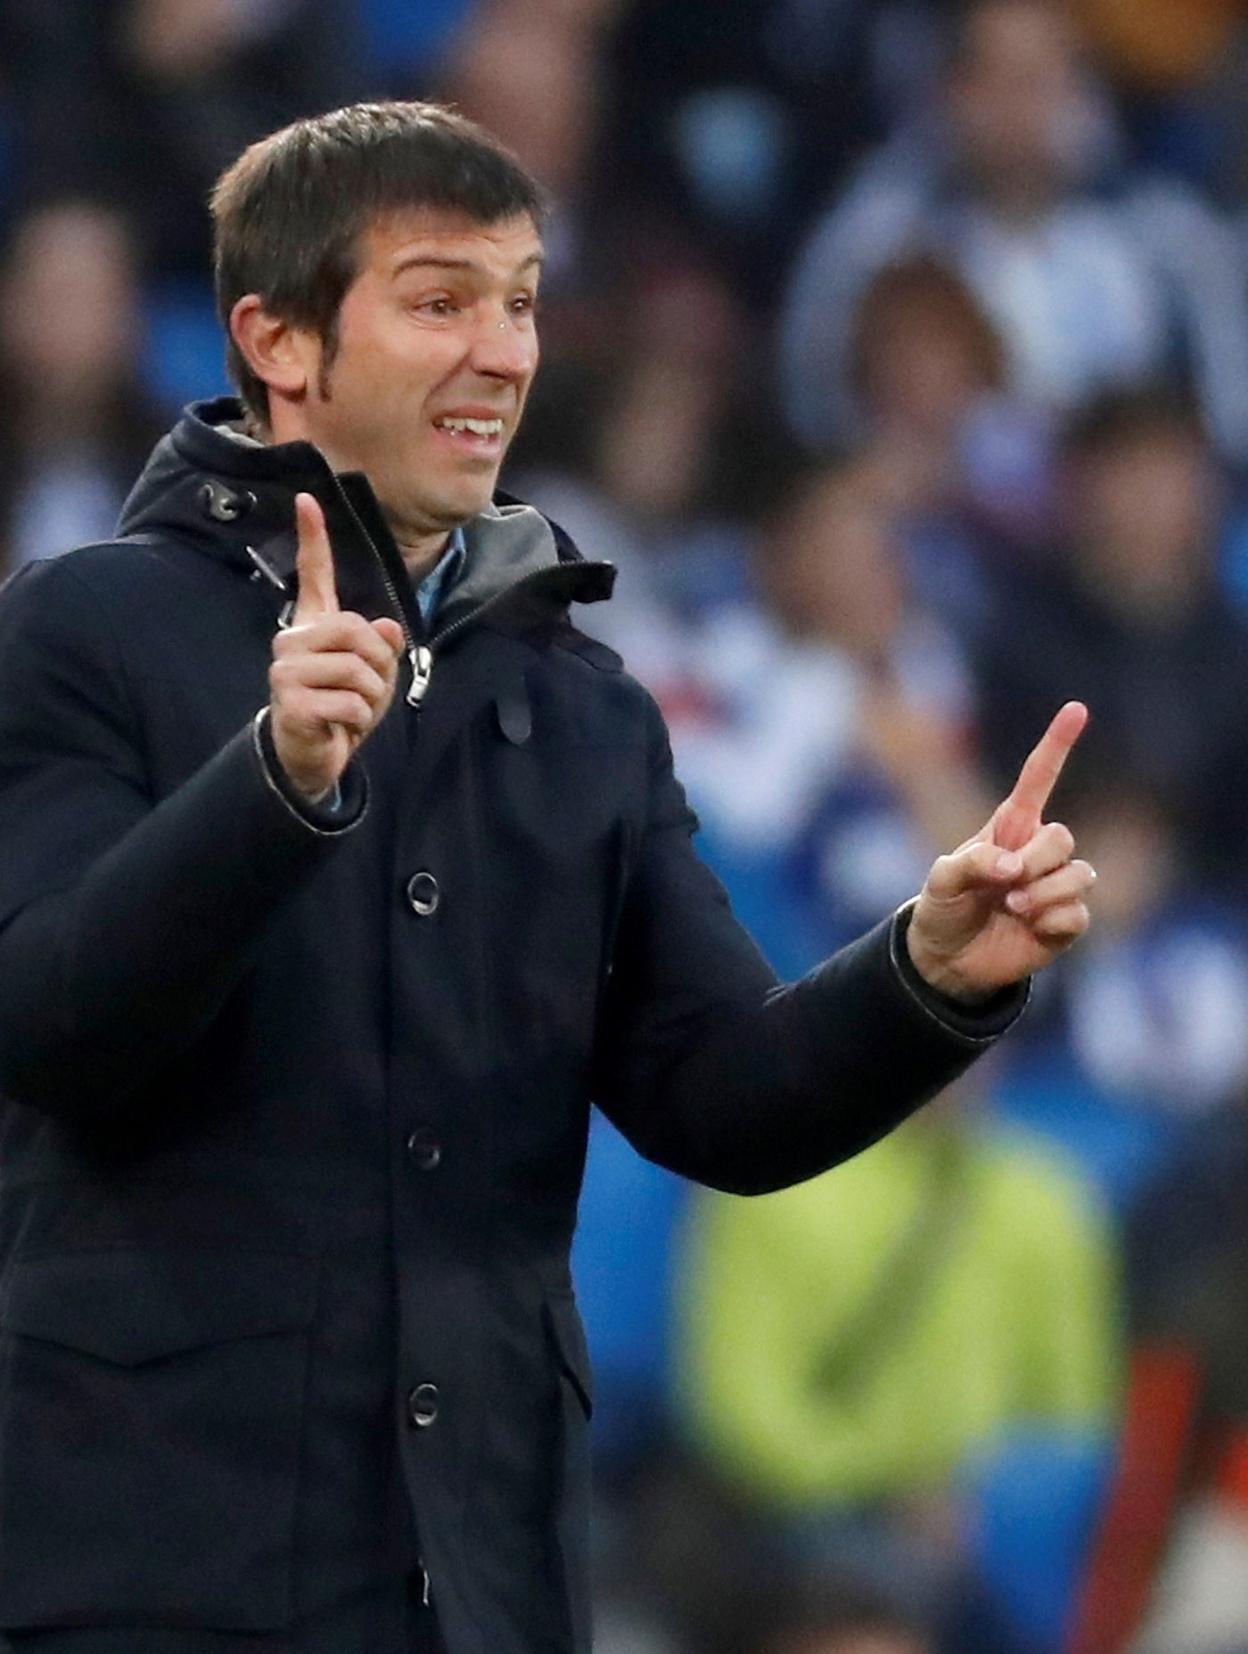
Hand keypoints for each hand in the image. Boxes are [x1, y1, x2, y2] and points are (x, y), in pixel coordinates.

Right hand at [269, 494, 404, 802]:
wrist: (311, 754)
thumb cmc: (340, 710)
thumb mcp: (373, 678)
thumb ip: (381, 649)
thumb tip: (388, 628)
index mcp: (313, 627)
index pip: (313, 575)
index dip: (312, 538)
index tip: (308, 499)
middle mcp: (293, 641)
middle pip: (354, 628)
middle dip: (379, 663)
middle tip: (371, 689)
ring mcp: (286, 670)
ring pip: (357, 670)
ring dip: (372, 697)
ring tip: (354, 710)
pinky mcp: (290, 702)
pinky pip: (349, 703)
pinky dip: (359, 720)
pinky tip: (341, 727)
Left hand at [906, 701, 1094, 1000]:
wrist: (948, 959)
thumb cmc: (943, 908)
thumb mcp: (940, 881)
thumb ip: (971, 864)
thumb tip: (1011, 868)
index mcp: (1009, 828)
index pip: (1038, 778)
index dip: (1057, 743)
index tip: (1076, 708)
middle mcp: (1037, 853)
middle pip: (1062, 837)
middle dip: (1036, 860)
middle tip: (1006, 883)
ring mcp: (1054, 886)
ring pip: (1079, 874)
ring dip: (1045, 892)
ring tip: (1013, 907)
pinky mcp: (1064, 922)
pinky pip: (1080, 912)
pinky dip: (1054, 920)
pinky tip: (1031, 927)